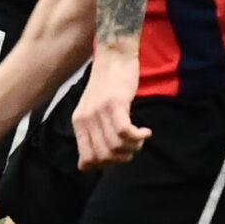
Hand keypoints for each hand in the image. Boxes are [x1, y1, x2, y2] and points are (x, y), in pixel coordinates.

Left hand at [72, 44, 150, 170]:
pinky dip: (138, 137)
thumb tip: (85, 168)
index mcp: (79, 123)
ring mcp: (99, 111)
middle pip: (105, 156)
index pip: (87, 160)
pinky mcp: (115, 103)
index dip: (107, 165)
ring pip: (116, 146)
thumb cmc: (107, 84)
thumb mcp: (92, 111)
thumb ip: (90, 136)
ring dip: (134, 147)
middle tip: (134, 147)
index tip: (120, 156)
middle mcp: (86, 119)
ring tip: (140, 137)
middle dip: (123, 158)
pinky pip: (125, 132)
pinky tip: (145, 131)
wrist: (114, 55)